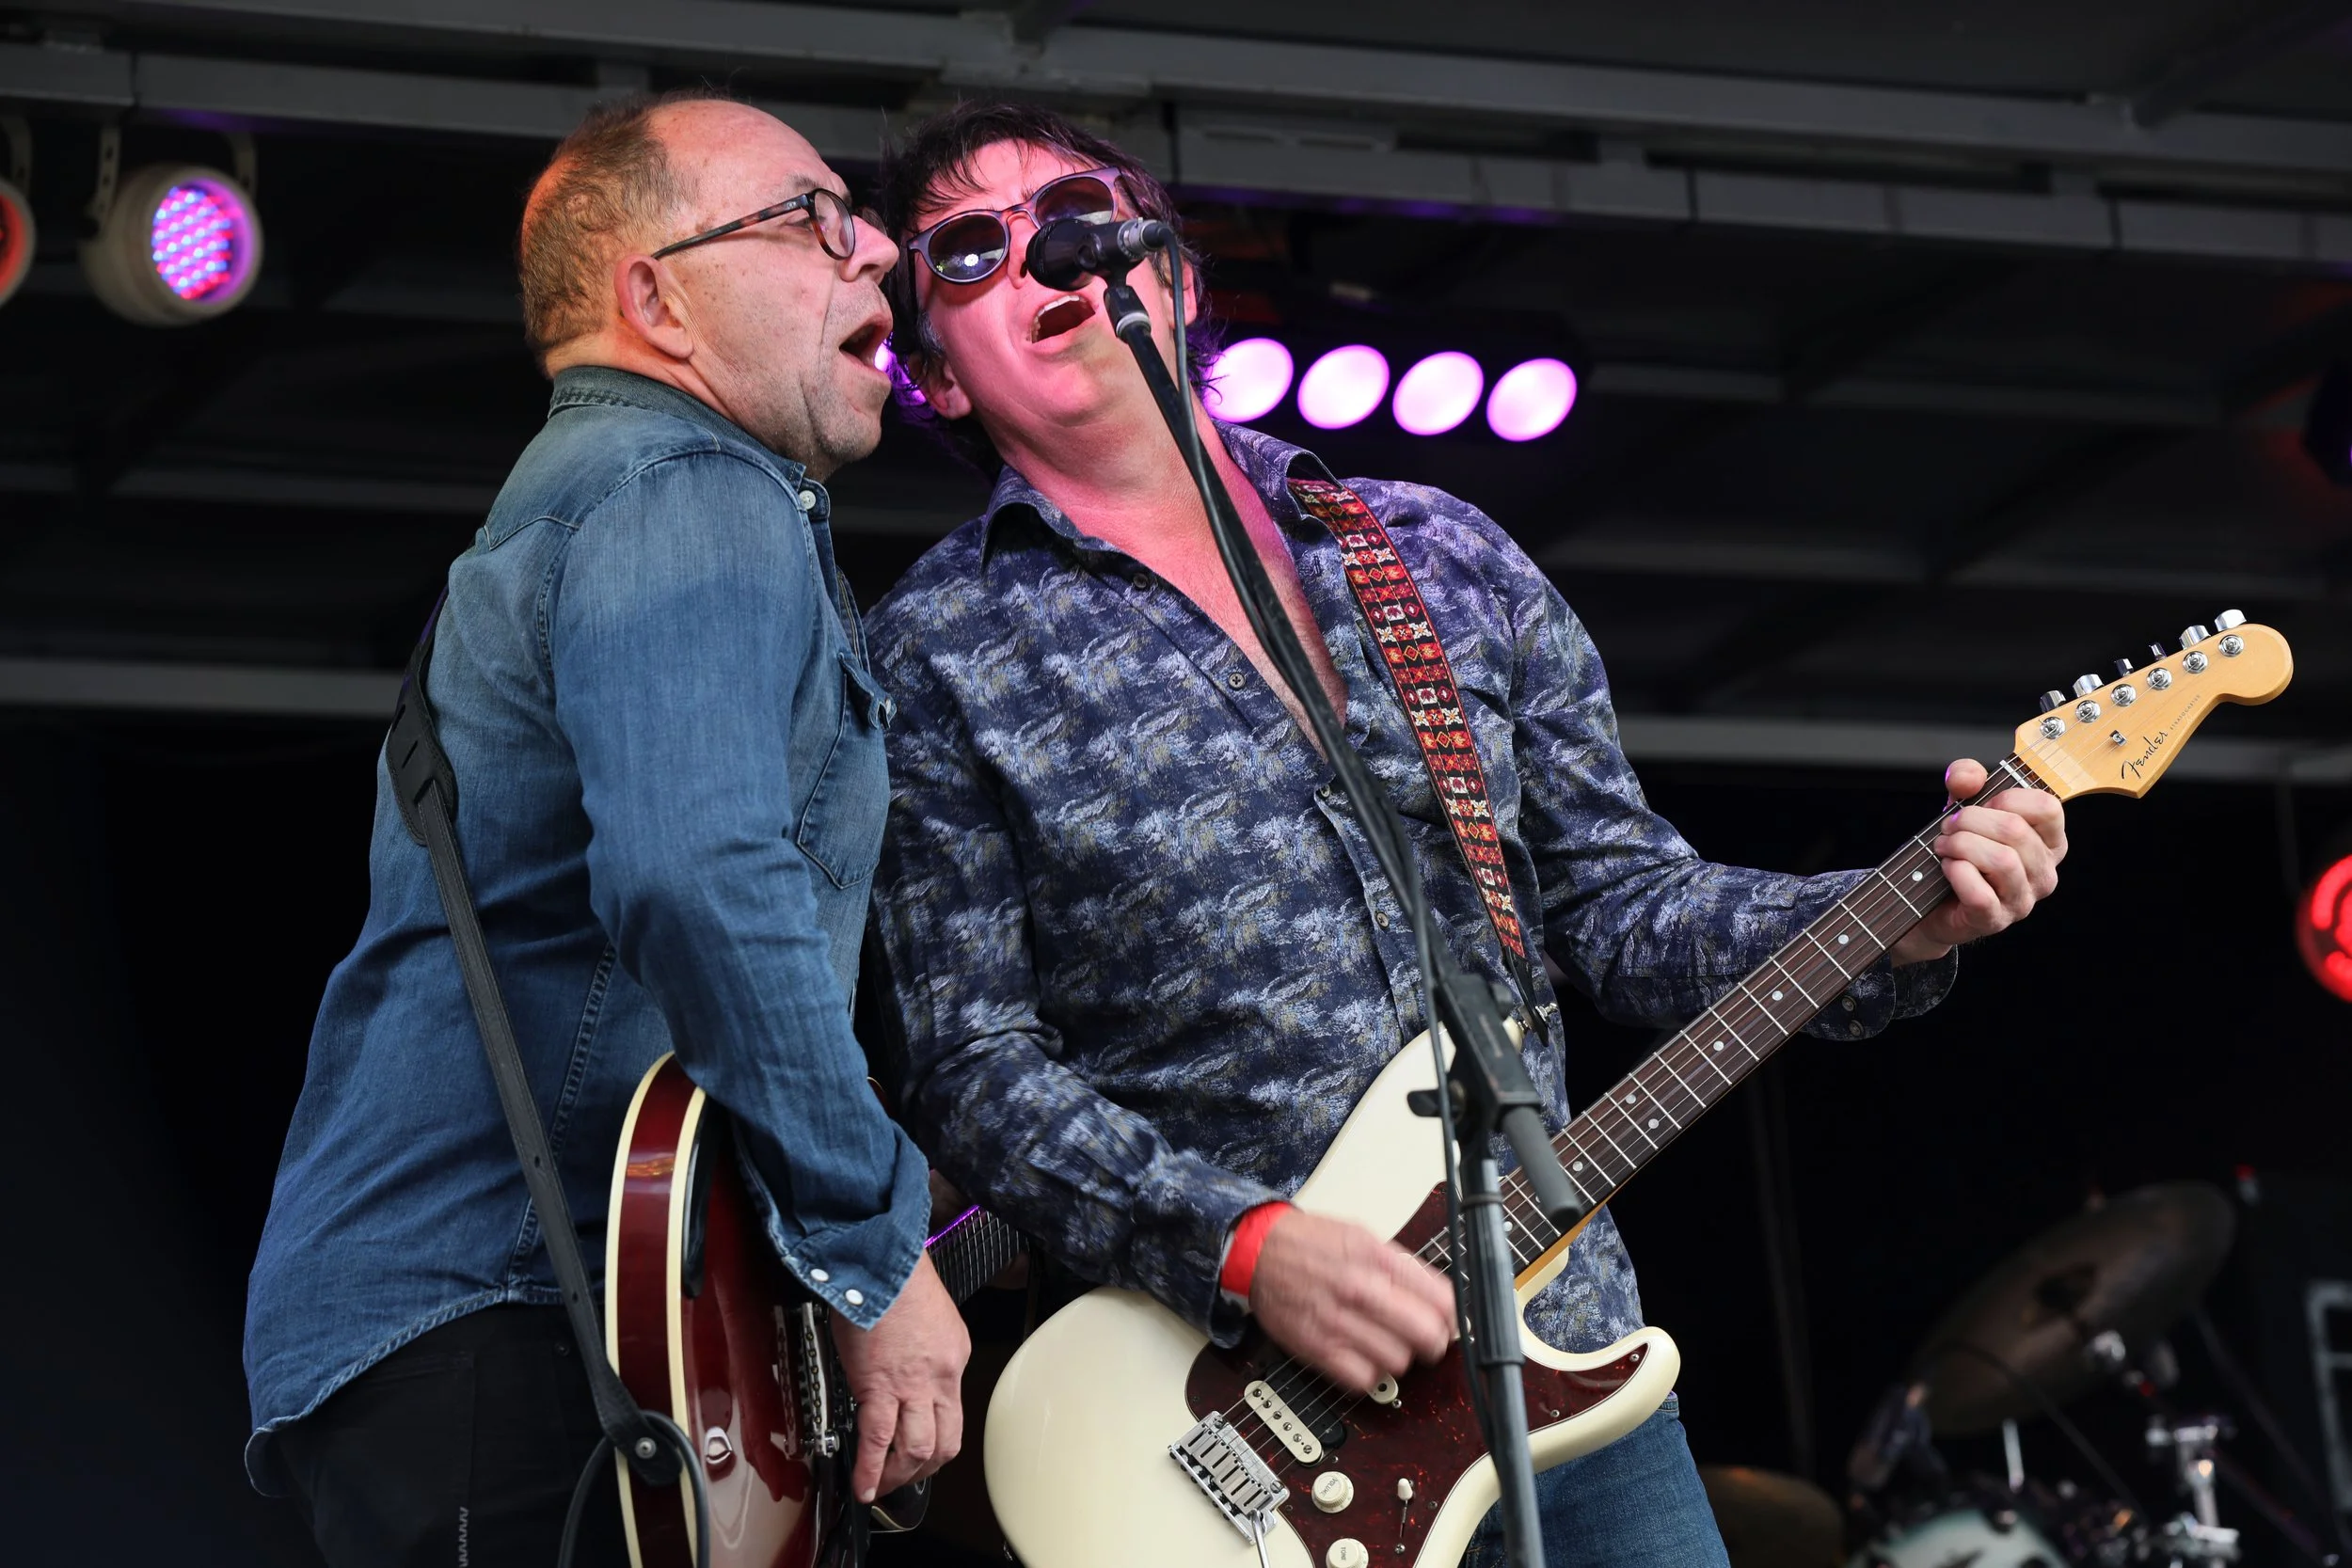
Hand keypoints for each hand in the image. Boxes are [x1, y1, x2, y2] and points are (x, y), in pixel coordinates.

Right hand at [828, 1252, 970, 1502]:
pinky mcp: (880, 1386)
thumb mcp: (930, 1316)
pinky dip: (871, 1470)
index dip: (935, 1436)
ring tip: (882, 1486)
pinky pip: (878, 1440)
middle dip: (925, 1468)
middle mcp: (941, 1376)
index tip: (918, 1447)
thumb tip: (907, 1368)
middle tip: (905, 1477)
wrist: (883, 1259)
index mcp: (954, 1357)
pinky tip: (863, 1486)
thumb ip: (925, 1348)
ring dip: (899, 1475)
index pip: (952, 1412)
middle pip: (945, 1442)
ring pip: (917, 1449)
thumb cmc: (899, 1277)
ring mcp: (913, 1385)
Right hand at [1248, 1209, 1454, 1391]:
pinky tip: (1364, 1358)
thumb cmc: (1309, 1243)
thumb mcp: (1362, 1236)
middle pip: (1426, 1336)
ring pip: (1398, 1361)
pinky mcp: (1318, 1349)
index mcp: (1377, 1259)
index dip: (1453, 1317)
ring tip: (1388, 1344)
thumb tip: (1437, 1295)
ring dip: (1399, 1357)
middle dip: (1434, 1341)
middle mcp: (1361, 1290)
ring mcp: (1339, 1323)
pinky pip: (1363, 1380)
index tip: (1449, 1322)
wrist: (1256, 1252)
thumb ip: (1399, 1266)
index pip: (1440, 1300)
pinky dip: (1369, 1374)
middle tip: (1427, 1340)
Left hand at [1888, 757, 2066, 965]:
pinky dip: (1956, 873)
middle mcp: (2044, 872)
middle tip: (1949, 827)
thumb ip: (1966, 781)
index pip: (2048, 807)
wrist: (1931, 900)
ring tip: (1944, 846)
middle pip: (2015, 830)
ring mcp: (2023, 900)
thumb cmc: (1960, 853)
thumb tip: (1968, 776)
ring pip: (2002, 860)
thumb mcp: (1965, 807)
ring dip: (1961, 845)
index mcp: (2048, 842)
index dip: (2008, 797)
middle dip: (1971, 820)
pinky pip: (1980, 893)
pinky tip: (1948, 867)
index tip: (1982, 803)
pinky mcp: (1995, 920)